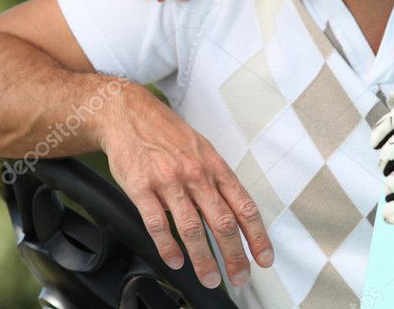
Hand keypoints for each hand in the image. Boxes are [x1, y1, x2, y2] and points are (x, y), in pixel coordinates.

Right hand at [98, 82, 273, 287]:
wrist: (129, 115)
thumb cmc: (167, 134)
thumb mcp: (202, 150)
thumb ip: (217, 180)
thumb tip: (235, 212)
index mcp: (214, 167)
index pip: (243, 205)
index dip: (257, 235)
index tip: (264, 257)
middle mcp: (196, 175)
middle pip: (222, 222)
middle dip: (235, 254)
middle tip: (239, 277)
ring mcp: (169, 182)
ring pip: (191, 228)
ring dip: (203, 259)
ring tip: (210, 278)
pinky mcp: (142, 187)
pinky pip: (157, 223)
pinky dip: (168, 246)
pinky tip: (175, 261)